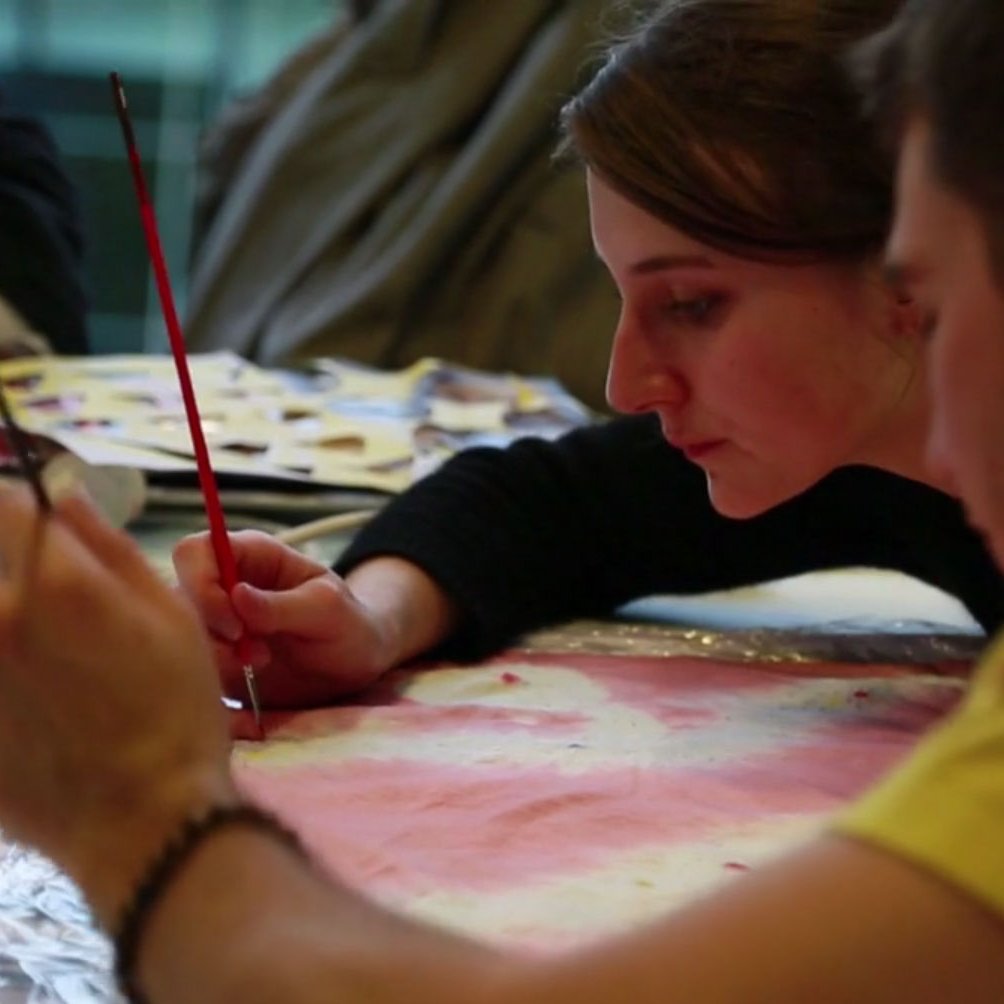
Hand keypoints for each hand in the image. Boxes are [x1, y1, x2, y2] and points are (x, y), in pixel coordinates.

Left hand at [0, 489, 234, 925]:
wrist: (146, 820)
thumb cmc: (178, 710)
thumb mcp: (171, 615)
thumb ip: (110, 546)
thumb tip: (65, 493)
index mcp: (57, 584)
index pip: (6, 500)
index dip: (22, 503)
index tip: (36, 521)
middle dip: (5, 557)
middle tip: (44, 594)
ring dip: (1, 616)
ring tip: (42, 651)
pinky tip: (28, 693)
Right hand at [172, 531, 396, 708]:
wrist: (354, 668)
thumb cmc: (348, 626)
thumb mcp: (328, 611)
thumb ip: (284, 605)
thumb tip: (237, 597)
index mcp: (251, 555)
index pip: (195, 551)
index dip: (202, 585)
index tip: (235, 626)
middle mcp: (224, 584)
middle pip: (176, 596)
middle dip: (209, 631)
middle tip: (255, 654)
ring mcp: (215, 623)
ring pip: (180, 635)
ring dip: (215, 658)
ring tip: (261, 664)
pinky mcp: (214, 657)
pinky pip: (191, 667)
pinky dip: (214, 680)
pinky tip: (252, 682)